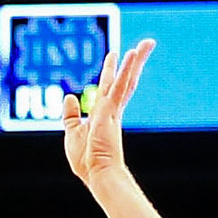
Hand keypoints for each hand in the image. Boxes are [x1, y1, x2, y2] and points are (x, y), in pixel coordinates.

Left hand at [62, 40, 153, 188]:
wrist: (97, 174)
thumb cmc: (86, 160)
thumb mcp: (72, 132)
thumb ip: (71, 115)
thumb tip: (69, 96)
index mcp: (104, 115)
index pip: (111, 88)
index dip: (113, 71)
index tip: (117, 54)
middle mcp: (111, 109)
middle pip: (124, 80)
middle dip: (134, 62)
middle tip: (145, 45)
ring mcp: (112, 109)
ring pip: (126, 80)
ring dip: (135, 61)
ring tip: (147, 43)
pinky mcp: (111, 111)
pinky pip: (119, 86)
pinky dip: (125, 70)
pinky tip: (131, 54)